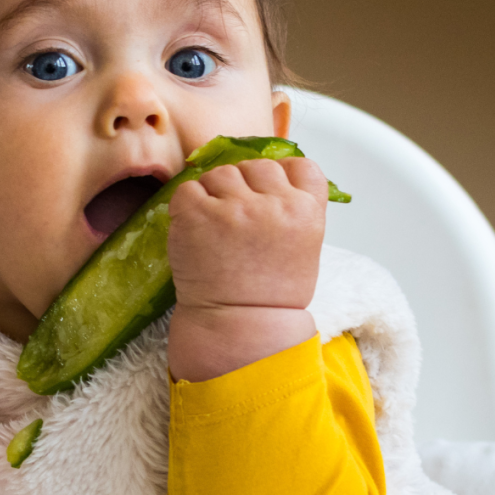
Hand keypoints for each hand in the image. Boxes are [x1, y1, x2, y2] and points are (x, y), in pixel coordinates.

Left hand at [167, 157, 326, 381]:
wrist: (240, 328)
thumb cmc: (271, 294)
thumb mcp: (303, 247)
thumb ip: (290, 209)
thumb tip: (264, 179)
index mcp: (308, 210)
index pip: (300, 165)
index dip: (281, 176)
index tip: (268, 194)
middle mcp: (275, 204)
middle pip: (257, 166)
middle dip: (245, 187)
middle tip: (236, 220)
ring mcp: (235, 207)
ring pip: (221, 173)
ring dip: (214, 194)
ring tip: (214, 228)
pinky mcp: (198, 213)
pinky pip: (188, 189)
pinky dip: (187, 206)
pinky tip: (195, 231)